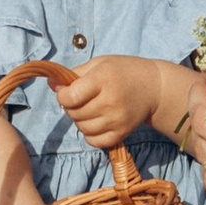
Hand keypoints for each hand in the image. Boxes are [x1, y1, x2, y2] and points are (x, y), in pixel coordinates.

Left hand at [51, 55, 184, 150]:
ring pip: (82, 128)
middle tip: (78, 99)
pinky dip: (89, 134)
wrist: (154, 88)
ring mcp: (117, 120)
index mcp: (104, 79)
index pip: (71, 97)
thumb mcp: (100, 63)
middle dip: (70, 107)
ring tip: (88, 109)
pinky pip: (94, 141)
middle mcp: (111, 101)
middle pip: (74, 113)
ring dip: (79, 120)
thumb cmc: (124, 71)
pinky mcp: (122, 134)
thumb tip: (51, 84)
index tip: (66, 91)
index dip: (62, 95)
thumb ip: (75, 74)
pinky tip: (95, 122)